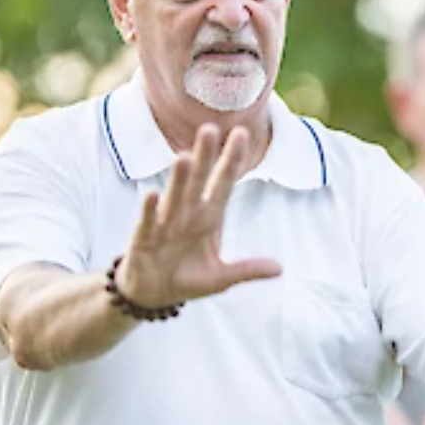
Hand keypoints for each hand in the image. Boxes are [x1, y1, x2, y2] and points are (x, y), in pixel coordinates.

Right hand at [118, 123, 280, 306]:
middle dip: (205, 157)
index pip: (223, 184)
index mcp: (209, 218)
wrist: (152, 295)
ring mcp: (165, 225)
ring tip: (185, 157)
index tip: (242, 133)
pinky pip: (148, 223)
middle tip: (210, 128)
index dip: (231, 161)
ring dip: (179, 179)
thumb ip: (246, 269)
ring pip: (174, 197)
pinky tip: (152, 195)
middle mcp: (187, 214)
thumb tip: (280, 268)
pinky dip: (150, 210)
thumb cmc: (187, 277)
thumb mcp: (220, 278)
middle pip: (198, 182)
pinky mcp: (144, 240)